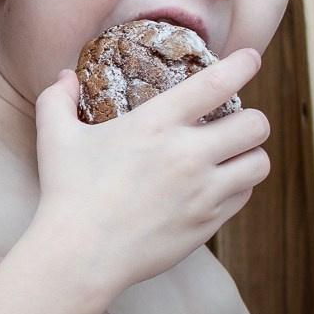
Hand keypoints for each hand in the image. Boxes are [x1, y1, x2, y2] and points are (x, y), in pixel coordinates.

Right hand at [32, 51, 268, 290]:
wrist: (81, 254)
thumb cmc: (67, 191)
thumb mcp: (54, 137)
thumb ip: (57, 98)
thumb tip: (66, 75)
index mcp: (156, 123)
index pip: (217, 83)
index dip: (243, 65)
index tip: (250, 58)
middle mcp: (188, 154)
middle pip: (255, 124)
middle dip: (251, 119)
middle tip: (235, 122)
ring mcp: (203, 191)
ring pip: (259, 163)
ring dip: (250, 154)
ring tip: (234, 154)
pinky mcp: (207, 222)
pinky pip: (244, 196)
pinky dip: (238, 186)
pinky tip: (218, 184)